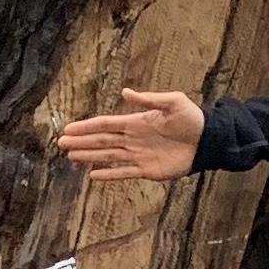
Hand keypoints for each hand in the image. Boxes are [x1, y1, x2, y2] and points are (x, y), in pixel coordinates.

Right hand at [57, 84, 206, 180]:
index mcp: (136, 122)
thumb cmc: (192, 118)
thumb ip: (149, 99)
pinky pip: (124, 173)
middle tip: (61, 143)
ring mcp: (138, 155)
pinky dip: (109, 175)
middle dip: (81, 141)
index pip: (106, 124)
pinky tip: (93, 175)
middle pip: (102, 141)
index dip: (87, 126)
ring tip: (71, 156)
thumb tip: (126, 92)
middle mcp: (133, 139)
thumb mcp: (173, 102)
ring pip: (108, 156)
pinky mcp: (147, 170)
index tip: (69, 128)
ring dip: (89, 156)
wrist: (207, 140)